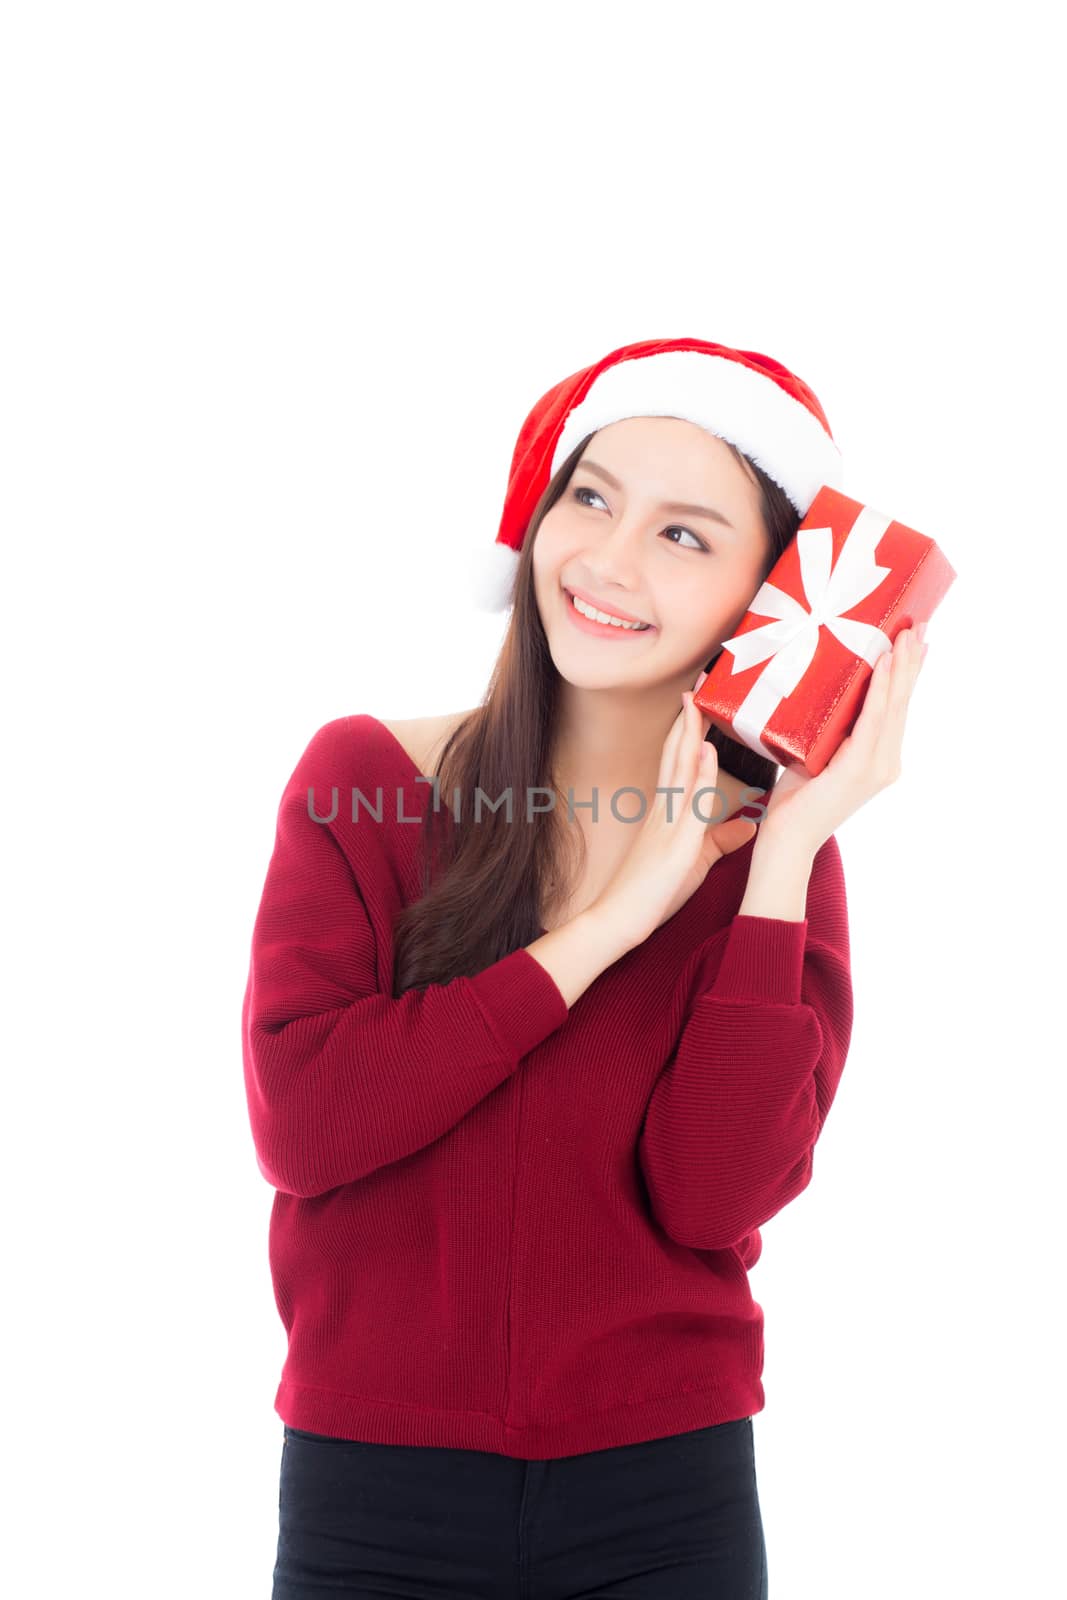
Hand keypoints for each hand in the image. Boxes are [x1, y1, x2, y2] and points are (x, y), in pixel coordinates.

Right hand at [589, 690, 758, 947]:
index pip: (679, 763)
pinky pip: (689, 800)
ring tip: (698, 701)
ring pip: (680, 768)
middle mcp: (664, 810)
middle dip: (687, 720)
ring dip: (690, 733)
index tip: (697, 704)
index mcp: (666, 813)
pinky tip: (706, 750)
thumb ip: (720, 840)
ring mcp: (667, 823)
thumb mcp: (695, 862)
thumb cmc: (651, 895)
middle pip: (676, 755)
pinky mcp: (674, 842)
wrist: (617, 921)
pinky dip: (699, 772)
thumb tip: (750, 826)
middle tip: (695, 685)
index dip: (688, 733)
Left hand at [759, 623, 928, 853]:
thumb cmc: (794, 799)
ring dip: (901, 668)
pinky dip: (880, 692)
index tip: (915, 641)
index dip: (907, 674)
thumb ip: (824, 730)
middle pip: (902, 703)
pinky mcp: (859, 770)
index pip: (896, 708)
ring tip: (908, 635)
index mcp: (878, 758)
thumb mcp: (814, 753)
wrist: (786, 840)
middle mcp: (886, 762)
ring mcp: (877, 768)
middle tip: (921, 625)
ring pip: (892, 707)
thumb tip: (815, 694)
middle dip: (911, 661)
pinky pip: (871, 722)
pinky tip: (885, 666)